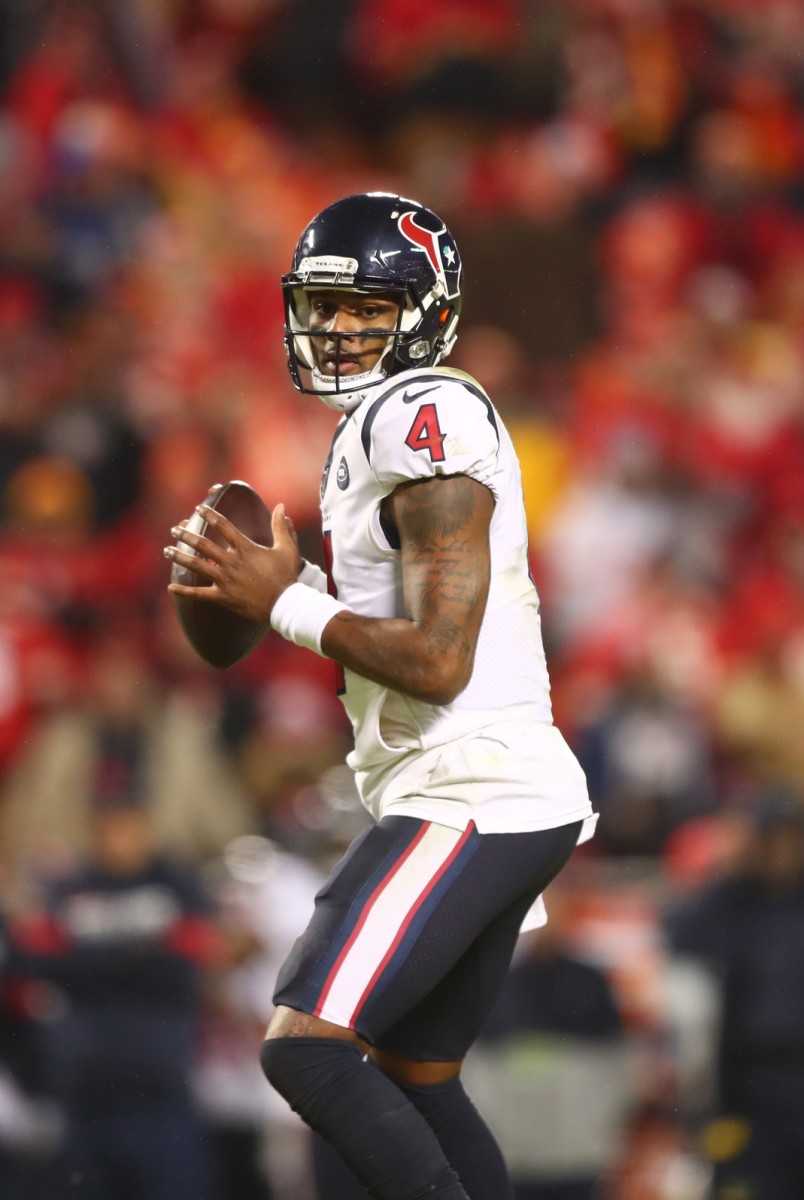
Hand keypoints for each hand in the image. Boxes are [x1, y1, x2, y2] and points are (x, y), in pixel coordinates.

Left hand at [165, 503, 301, 621]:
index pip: (223, 526)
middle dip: (186, 535)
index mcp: (245, 548)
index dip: (209, 515)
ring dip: (180, 557)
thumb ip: (281, 527)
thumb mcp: (288, 548)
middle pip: (203, 544)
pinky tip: (171, 587)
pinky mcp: (223, 597)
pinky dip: (184, 591)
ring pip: (196, 565)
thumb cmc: (287, 576)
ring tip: (167, 550)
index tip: (198, 509)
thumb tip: (281, 506)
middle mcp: (231, 561)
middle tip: (174, 530)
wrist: (285, 604)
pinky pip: (199, 594)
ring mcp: (225, 579)